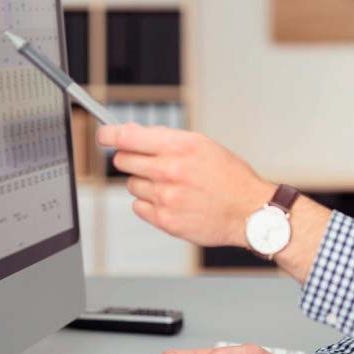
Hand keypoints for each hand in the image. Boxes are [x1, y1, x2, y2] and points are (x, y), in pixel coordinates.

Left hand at [96, 123, 273, 246]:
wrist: (249, 211)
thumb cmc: (230, 177)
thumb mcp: (204, 145)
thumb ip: (167, 138)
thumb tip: (135, 133)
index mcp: (180, 146)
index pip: (129, 137)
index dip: (110, 134)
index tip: (104, 134)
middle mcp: (170, 170)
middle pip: (123, 160)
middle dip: (130, 158)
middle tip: (147, 161)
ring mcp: (166, 197)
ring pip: (131, 185)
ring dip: (145, 182)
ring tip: (171, 185)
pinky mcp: (165, 220)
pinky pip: (139, 206)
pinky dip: (149, 203)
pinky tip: (171, 200)